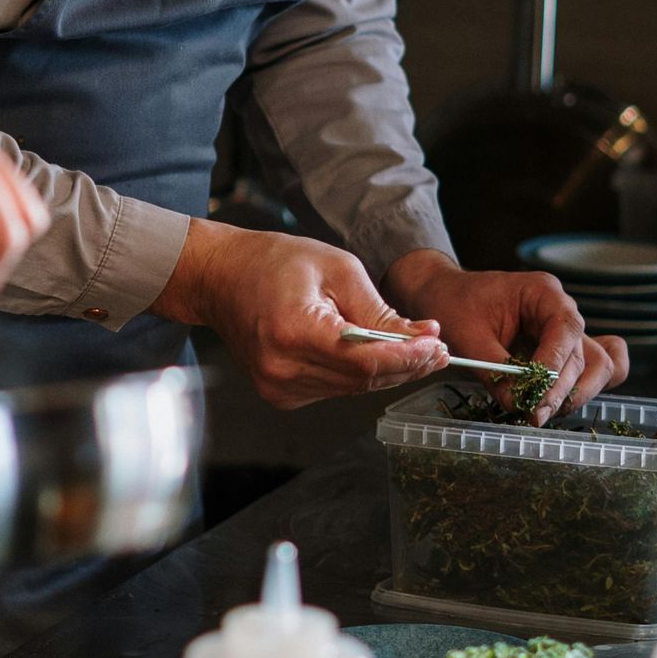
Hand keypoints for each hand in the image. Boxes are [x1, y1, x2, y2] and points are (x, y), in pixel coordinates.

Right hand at [157, 221, 447, 406]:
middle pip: (363, 380)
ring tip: (414, 349)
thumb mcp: (336, 269)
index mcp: (294, 332)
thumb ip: (379, 311)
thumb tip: (422, 337)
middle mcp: (282, 368)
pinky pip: (334, 389)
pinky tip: (373, 355)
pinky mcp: (280, 394)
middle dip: (406, 365)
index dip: (407, 358)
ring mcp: (278, 387)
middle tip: (436, 348)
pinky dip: (359, 374)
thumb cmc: (273, 263)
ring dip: (387, 371)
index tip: (436, 345)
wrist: (220, 278)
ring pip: (353, 389)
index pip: (364, 361)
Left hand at [384, 251, 626, 422]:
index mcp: (542, 293)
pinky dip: (577, 390)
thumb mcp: (467, 336)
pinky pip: (586, 371)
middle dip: (562, 390)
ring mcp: (563, 334)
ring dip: (574, 395)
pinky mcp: (557, 352)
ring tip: (540, 415)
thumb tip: (517, 405)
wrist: (442, 295)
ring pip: (594, 367)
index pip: (566, 328)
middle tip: (535, 415)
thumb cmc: (453, 305)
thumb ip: (494, 370)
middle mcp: (561, 312)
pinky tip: (556, 405)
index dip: (556, 363)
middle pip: (585, 355)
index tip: (535, 392)